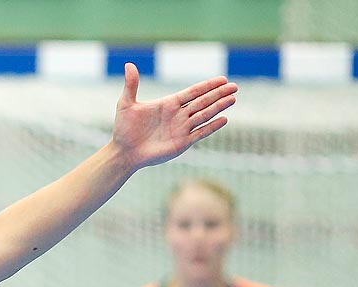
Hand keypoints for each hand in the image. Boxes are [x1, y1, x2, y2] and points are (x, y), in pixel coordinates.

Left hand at [111, 63, 237, 169]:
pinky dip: (212, 127)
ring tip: (233, 98)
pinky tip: (224, 119)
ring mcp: (181, 129)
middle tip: (234, 86)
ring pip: (204, 115)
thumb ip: (131, 84)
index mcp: (169, 104)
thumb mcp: (126, 104)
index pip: (193, 92)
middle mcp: (178, 115)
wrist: (123, 152)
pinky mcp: (181, 143)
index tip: (222, 79)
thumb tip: (128, 64)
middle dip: (218, 94)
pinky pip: (200, 133)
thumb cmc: (123, 129)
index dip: (207, 85)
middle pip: (203, 102)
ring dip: (219, 107)